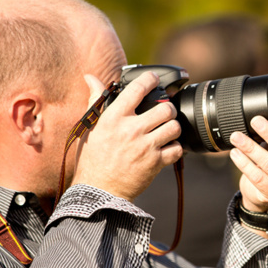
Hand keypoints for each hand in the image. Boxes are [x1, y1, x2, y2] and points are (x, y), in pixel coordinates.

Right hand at [71, 72, 182, 200]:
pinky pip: (177, 149)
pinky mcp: (155, 163)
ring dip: (173, 127)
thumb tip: (91, 78)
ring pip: (174, 127)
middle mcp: (131, 130)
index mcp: (114, 118)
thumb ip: (95, 100)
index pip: (137, 89)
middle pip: (165, 108)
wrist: (99, 190)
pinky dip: (175, 148)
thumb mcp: (91, 127)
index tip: (154, 79)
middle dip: (167, 108)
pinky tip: (167, 147)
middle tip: (164, 112)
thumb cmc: (93, 158)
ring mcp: (145, 146)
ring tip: (167, 129)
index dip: (150, 79)